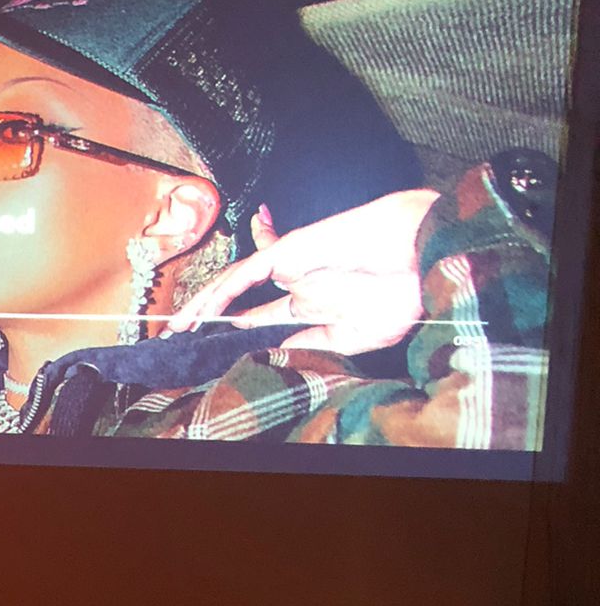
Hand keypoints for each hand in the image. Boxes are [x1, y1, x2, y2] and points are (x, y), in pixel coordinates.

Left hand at [160, 189, 440, 356]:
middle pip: (240, 298)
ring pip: (235, 282)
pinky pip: (248, 271)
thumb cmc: (404, 293)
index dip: (236, 328)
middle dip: (207, 315)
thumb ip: (314, 343)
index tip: (209, 345)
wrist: (426, 257)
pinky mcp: (291, 251)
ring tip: (179, 324)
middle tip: (180, 333)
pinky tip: (206, 311)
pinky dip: (224, 291)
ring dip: (204, 303)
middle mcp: (297, 284)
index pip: (262, 316)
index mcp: (314, 305)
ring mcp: (292, 267)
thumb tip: (278, 354)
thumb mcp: (354, 337)